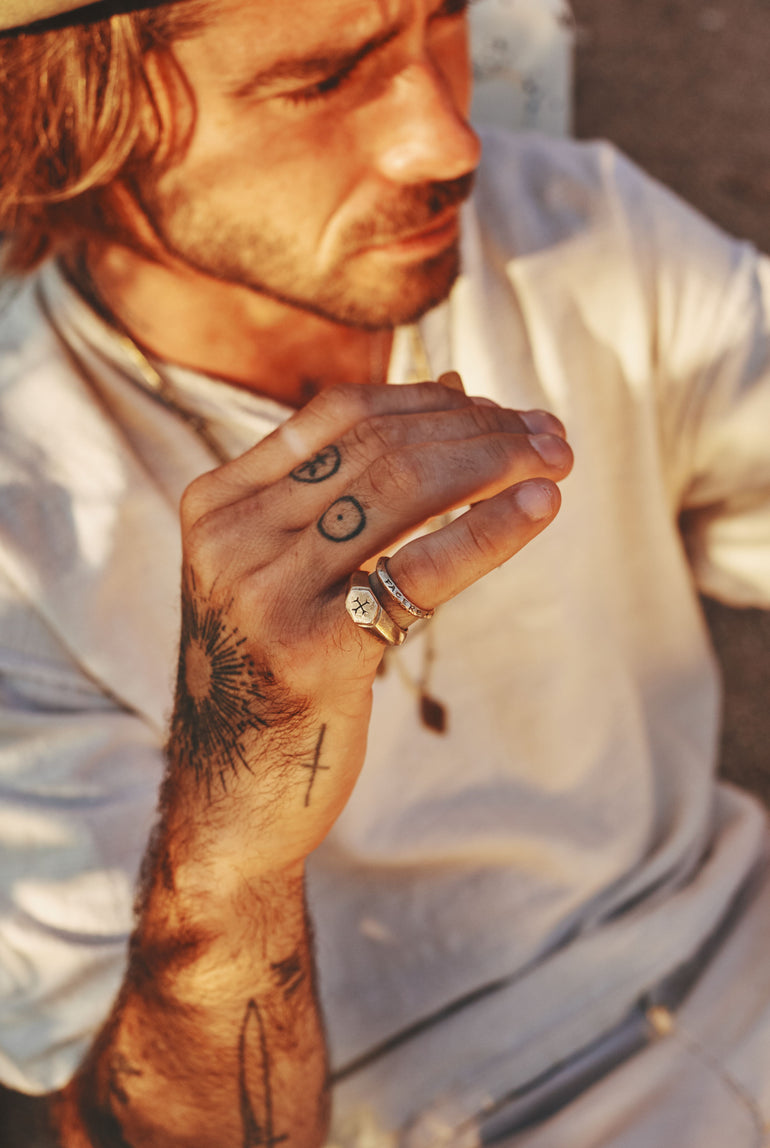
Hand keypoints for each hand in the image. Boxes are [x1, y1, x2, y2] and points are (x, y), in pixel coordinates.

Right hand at [169, 381, 571, 866]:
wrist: (233, 795)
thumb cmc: (272, 672)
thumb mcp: (282, 568)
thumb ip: (343, 487)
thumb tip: (449, 386)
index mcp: (217, 504)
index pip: (340, 414)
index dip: (430, 401)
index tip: (497, 409)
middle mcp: (231, 540)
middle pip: (380, 446)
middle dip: (479, 430)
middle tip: (549, 435)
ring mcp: (265, 595)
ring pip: (403, 490)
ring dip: (495, 464)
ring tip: (556, 461)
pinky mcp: (312, 653)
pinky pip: (418, 569)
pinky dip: (489, 529)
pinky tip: (541, 507)